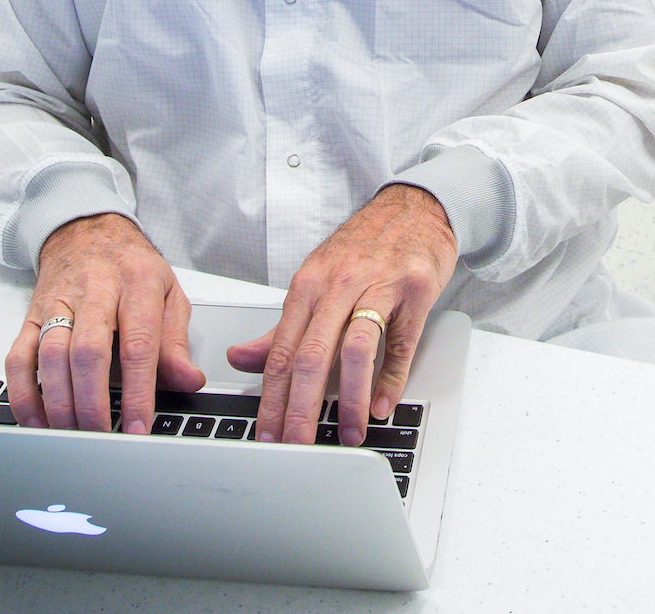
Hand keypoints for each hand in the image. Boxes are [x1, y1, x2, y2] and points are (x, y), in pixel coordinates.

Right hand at [8, 212, 203, 433]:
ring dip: (58, 403)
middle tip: (100, 436)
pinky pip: (18, 357)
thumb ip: (176, 341)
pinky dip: (23, 393)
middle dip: (93, 402)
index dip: (138, 391)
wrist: (87, 230)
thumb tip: (189, 380)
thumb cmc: (131, 267)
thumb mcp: (167, 292)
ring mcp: (58, 303)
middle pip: (88, 352)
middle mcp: (95, 290)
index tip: (138, 428)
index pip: (138, 344)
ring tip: (71, 434)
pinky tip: (36, 420)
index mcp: (137, 283)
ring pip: (51, 355)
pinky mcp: (31, 315)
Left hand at [226, 184, 457, 446]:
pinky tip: (383, 405)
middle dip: (301, 408)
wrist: (414, 208)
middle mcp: (338, 285)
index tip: (266, 434)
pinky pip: (400, 342)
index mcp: (308, 285)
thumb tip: (240, 358)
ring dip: (351, 399)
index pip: (281, 351)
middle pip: (311, 355)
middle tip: (298, 445)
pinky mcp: (414, 291)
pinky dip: (391, 378)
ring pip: (355, 350)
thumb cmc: (363, 248)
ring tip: (349, 433)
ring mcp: (377, 286)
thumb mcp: (316, 279)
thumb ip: (281, 327)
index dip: (271, 398)